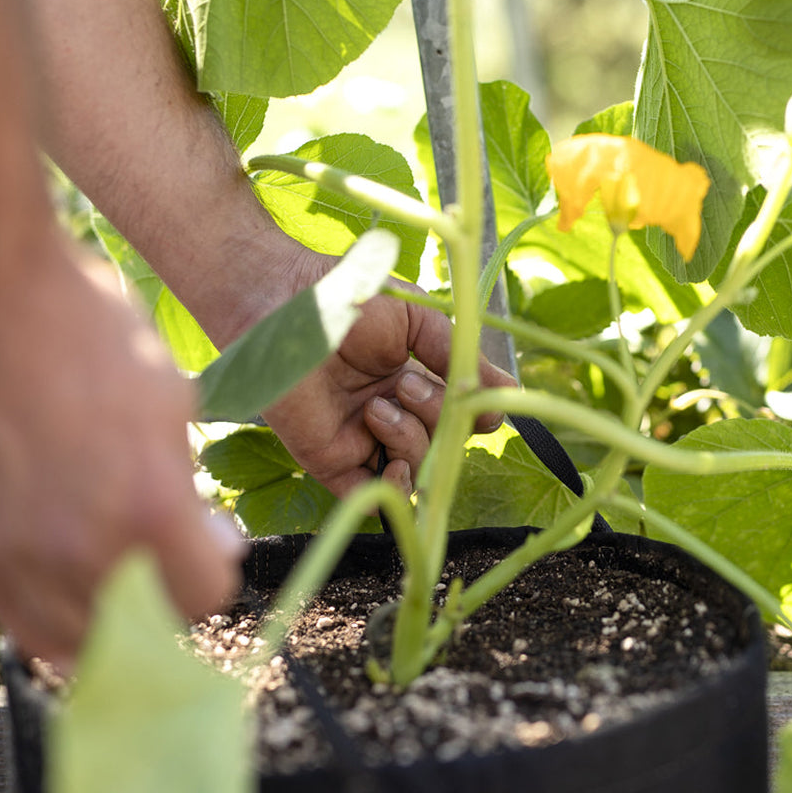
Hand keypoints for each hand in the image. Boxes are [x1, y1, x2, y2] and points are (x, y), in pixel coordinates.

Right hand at [0, 237, 241, 669]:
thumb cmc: (86, 332)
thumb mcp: (169, 401)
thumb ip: (192, 485)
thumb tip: (214, 541)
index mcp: (144, 508)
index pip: (206, 593)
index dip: (216, 564)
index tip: (211, 538)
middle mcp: (74, 549)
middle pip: (146, 627)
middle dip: (169, 591)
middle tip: (166, 546)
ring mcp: (9, 556)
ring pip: (72, 640)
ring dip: (109, 614)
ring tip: (118, 563)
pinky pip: (16, 613)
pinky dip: (50, 602)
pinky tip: (64, 557)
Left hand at [262, 254, 511, 498]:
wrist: (283, 302)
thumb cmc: (347, 297)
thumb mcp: (416, 317)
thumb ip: (456, 353)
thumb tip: (508, 389)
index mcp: (416, 378)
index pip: (462, 414)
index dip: (476, 412)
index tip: (475, 395)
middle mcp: (394, 412)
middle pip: (443, 442)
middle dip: (437, 416)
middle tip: (406, 384)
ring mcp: (363, 438)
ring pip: (414, 469)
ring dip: (411, 441)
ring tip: (379, 406)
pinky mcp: (330, 459)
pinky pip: (370, 495)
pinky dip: (389, 489)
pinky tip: (388, 463)